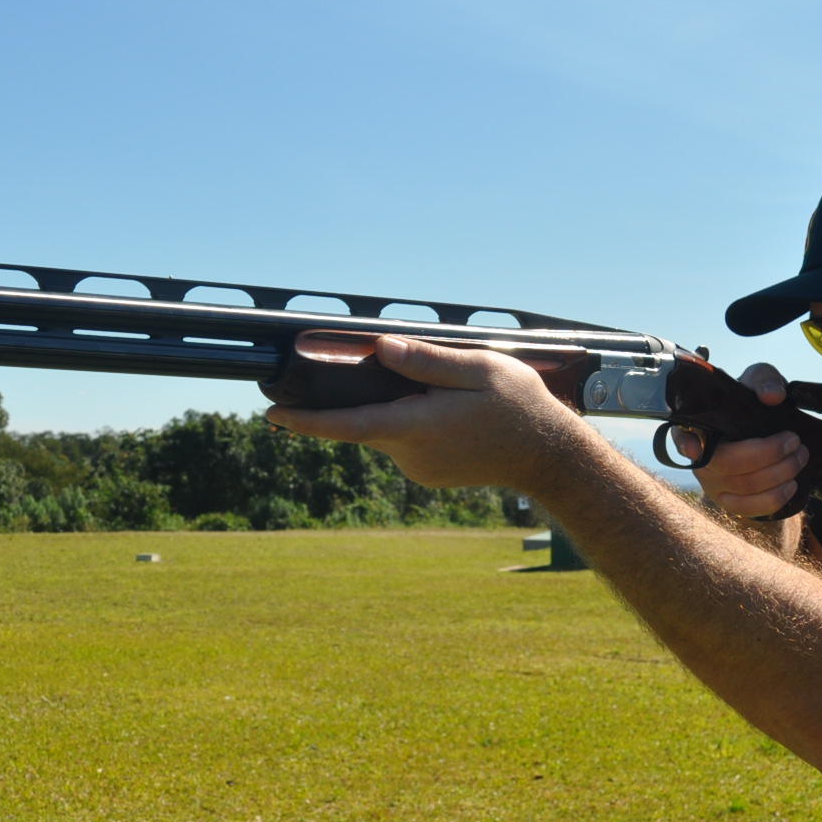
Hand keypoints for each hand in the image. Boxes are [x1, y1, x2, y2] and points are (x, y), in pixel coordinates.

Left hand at [264, 335, 587, 491]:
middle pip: (368, 420)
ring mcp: (419, 469)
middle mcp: (409, 454)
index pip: (346, 426)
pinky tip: (453, 414)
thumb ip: (427, 361)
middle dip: (373, 396)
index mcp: (415, 427)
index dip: (305, 422)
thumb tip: (381, 347)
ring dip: (402, 408)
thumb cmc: (518, 408)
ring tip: (454, 398)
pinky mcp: (429, 473)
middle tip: (412, 374)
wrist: (549, 458)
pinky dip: (415, 422)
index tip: (272, 415)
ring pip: (389, 429)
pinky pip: (407, 440)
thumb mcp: (478, 370)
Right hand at [678, 363, 808, 520]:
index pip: (681, 435)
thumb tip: (772, 396)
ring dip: (779, 473)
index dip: (685, 443)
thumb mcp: (758, 381)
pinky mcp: (726, 501)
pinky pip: (748, 509)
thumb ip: (765, 380)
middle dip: (768, 453)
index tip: (694, 449)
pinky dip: (774, 498)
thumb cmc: (753, 401)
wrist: (762, 426)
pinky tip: (791, 484)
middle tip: (794, 440)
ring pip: (743, 487)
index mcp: (698, 425)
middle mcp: (699, 457)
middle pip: (727, 464)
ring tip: (800, 456)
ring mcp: (710, 482)